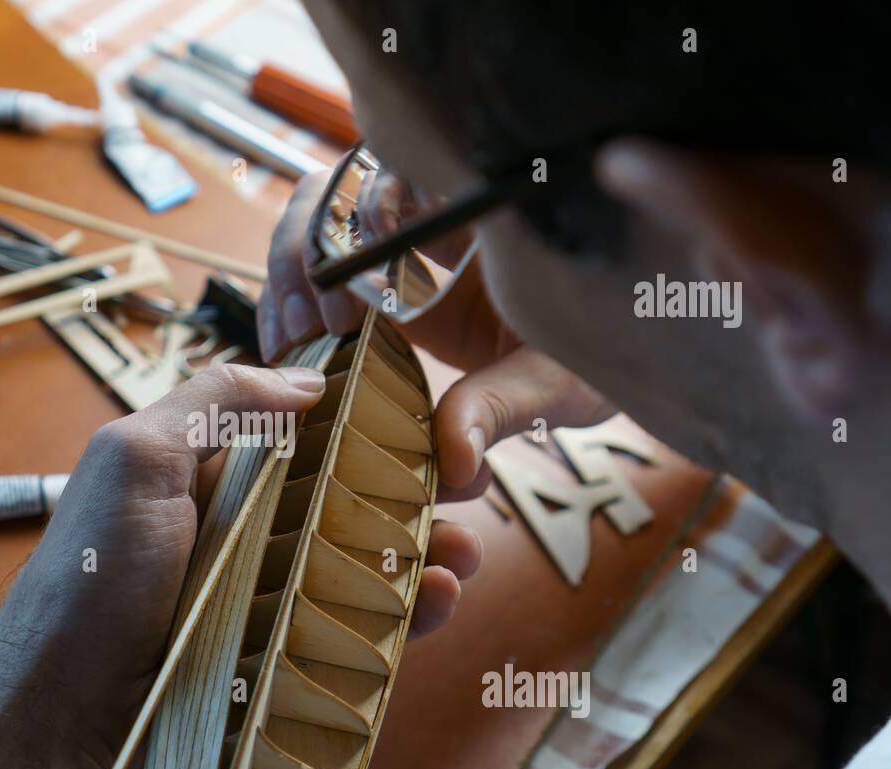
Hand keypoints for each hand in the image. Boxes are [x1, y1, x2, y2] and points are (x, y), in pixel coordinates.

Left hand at [0, 364, 480, 768]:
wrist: (66, 724)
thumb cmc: (89, 582)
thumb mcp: (132, 461)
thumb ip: (214, 402)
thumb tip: (308, 378)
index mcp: (205, 479)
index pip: (299, 438)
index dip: (360, 424)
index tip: (420, 416)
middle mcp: (240, 535)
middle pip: (343, 501)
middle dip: (407, 490)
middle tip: (463, 487)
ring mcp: (266, 602)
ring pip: (362, 566)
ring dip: (421, 553)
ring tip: (465, 549)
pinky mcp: (283, 664)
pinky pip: (357, 633)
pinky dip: (405, 617)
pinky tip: (437, 603)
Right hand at [259, 167, 615, 500]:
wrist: (613, 364)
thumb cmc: (602, 357)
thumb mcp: (558, 383)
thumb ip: (503, 409)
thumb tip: (451, 464)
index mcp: (482, 214)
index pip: (399, 171)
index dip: (363, 212)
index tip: (357, 287)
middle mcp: (436, 220)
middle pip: (338, 189)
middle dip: (306, 245)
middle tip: (312, 321)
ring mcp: (407, 254)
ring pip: (318, 224)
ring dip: (288, 275)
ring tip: (289, 341)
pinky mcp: (390, 292)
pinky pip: (325, 279)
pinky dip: (295, 306)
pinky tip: (289, 351)